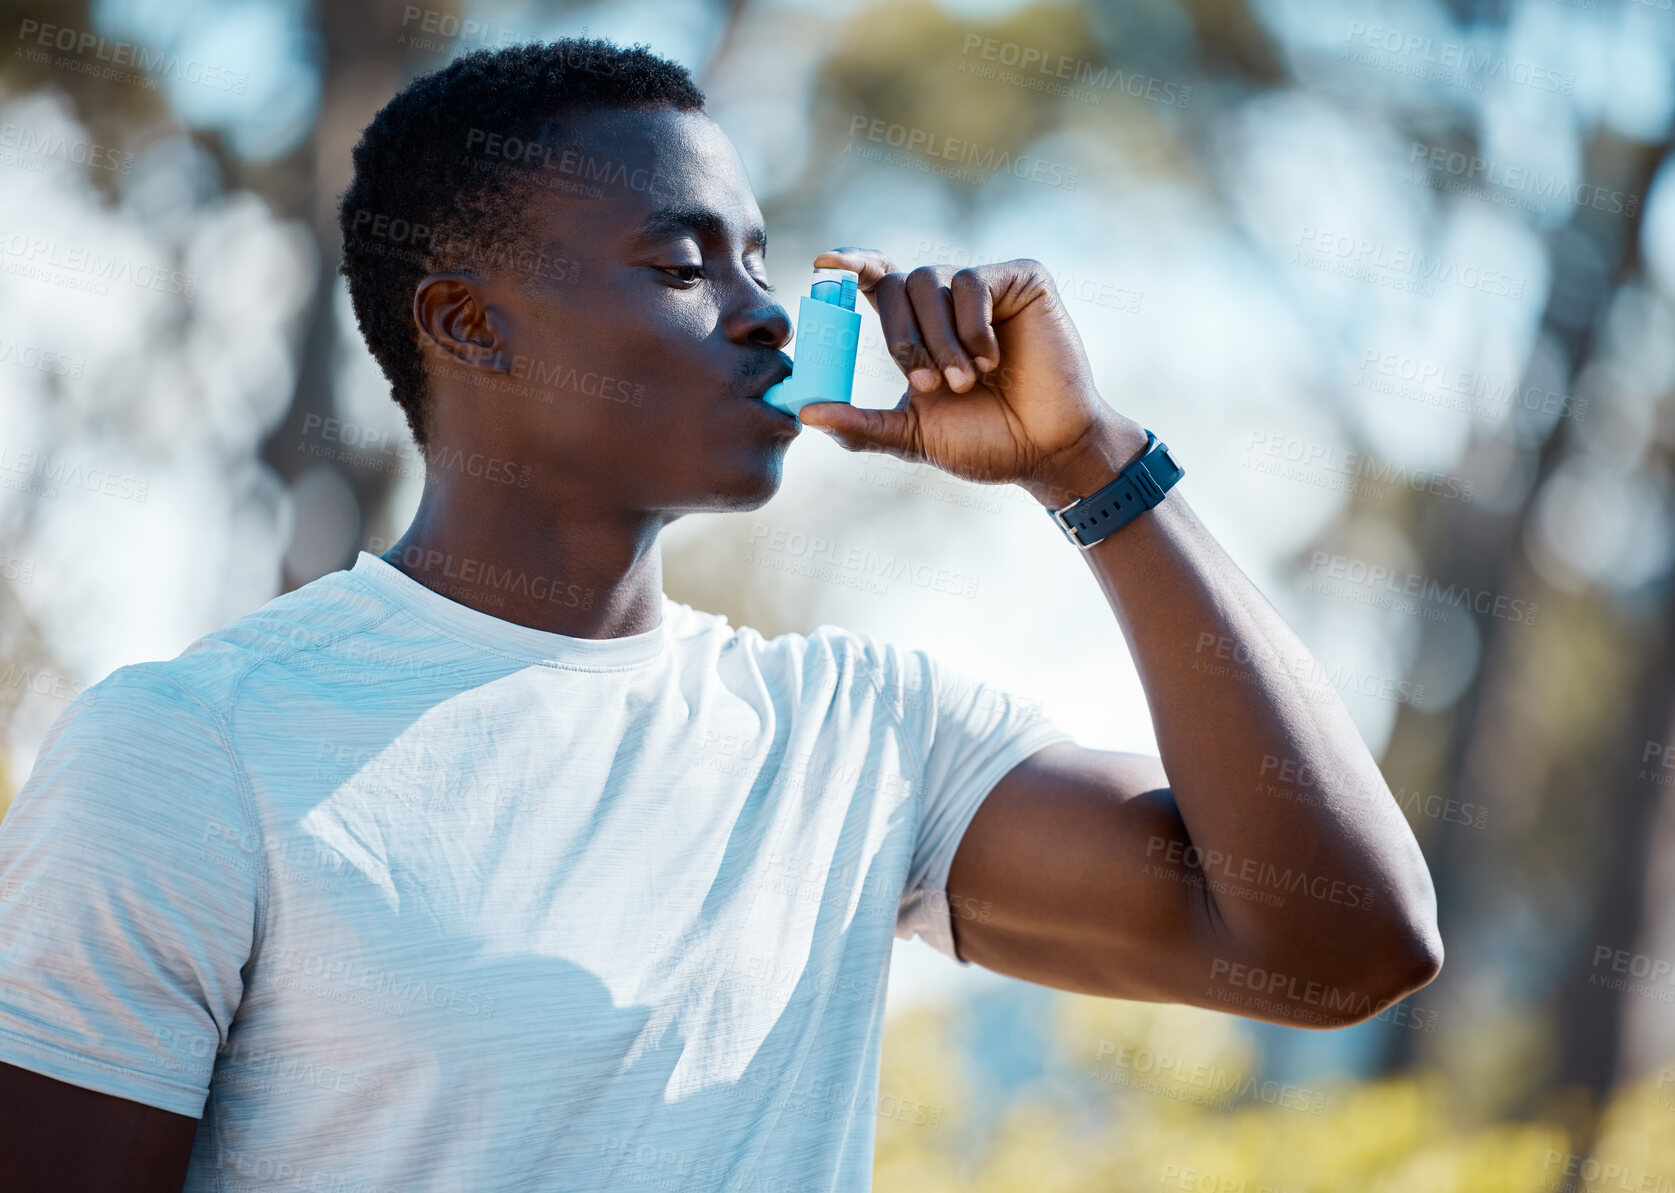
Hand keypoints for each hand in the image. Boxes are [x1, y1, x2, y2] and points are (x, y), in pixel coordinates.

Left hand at [796, 248, 1148, 506]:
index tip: (823, 264)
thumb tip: (804, 412)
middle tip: (929, 386)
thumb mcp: (912, 436)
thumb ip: (860, 425)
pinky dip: (973, 326)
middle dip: (903, 338)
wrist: (1046, 450)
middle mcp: (949, 300)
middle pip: (898, 284)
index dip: (850, 265)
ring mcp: (986, 286)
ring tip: (968, 382)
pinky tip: (994, 360)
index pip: (877, 280)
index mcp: (919, 328)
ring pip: (932, 284)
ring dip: (941, 341)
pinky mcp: (1022, 280)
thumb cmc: (986, 443)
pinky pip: (973, 282)